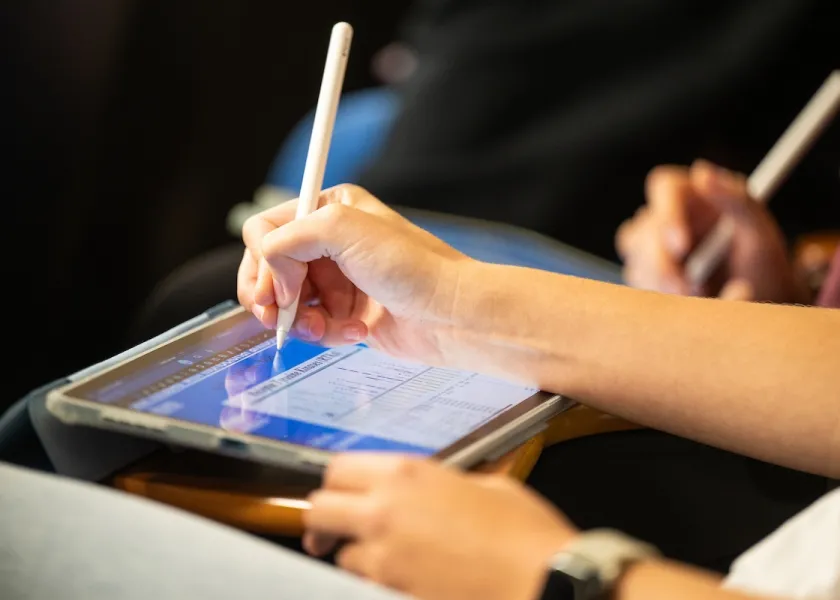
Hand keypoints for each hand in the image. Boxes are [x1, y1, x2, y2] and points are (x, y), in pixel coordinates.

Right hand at [237, 184, 469, 362]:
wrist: (451, 315)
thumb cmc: (413, 266)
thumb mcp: (343, 230)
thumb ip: (288, 240)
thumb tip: (269, 278)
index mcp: (327, 209)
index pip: (265, 230)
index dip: (264, 261)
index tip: (279, 288)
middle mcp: (328, 242)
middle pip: (266, 268)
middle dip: (271, 296)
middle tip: (279, 317)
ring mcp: (335, 279)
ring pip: (285, 303)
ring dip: (301, 320)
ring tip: (325, 327)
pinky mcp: (343, 313)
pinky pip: (311, 326)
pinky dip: (325, 333)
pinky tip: (354, 331)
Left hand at [303, 455, 577, 599]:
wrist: (543, 581)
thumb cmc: (525, 534)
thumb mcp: (487, 486)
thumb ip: (446, 484)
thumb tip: (435, 491)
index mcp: (408, 475)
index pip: (339, 468)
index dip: (337, 482)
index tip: (342, 494)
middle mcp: (386, 511)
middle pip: (319, 509)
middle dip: (324, 520)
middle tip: (335, 529)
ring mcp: (386, 557)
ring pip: (340, 555)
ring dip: (355, 555)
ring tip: (385, 558)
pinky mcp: (393, 591)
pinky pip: (364, 585)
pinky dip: (376, 582)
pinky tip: (403, 578)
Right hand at [616, 160, 806, 302]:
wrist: (762, 307)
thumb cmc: (764, 266)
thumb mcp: (760, 233)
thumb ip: (736, 200)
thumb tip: (702, 172)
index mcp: (692, 196)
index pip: (664, 188)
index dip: (667, 214)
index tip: (681, 246)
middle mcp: (665, 219)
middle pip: (640, 230)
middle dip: (660, 263)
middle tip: (686, 290)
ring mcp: (650, 250)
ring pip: (636, 262)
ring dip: (662, 284)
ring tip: (701, 297)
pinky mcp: (646, 277)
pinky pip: (639, 287)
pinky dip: (660, 298)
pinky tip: (688, 302)